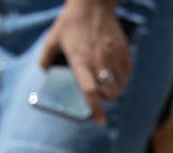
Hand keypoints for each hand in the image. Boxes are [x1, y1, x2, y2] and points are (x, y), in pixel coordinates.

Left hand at [39, 0, 131, 124]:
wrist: (92, 4)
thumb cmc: (71, 22)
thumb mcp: (52, 38)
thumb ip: (45, 58)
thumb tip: (46, 72)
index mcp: (80, 61)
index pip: (90, 91)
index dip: (96, 109)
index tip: (100, 121)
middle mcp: (98, 61)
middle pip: (110, 93)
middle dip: (106, 99)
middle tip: (100, 96)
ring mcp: (113, 55)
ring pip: (121, 85)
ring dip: (115, 89)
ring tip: (107, 84)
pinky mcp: (123, 50)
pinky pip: (127, 72)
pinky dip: (122, 77)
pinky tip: (114, 72)